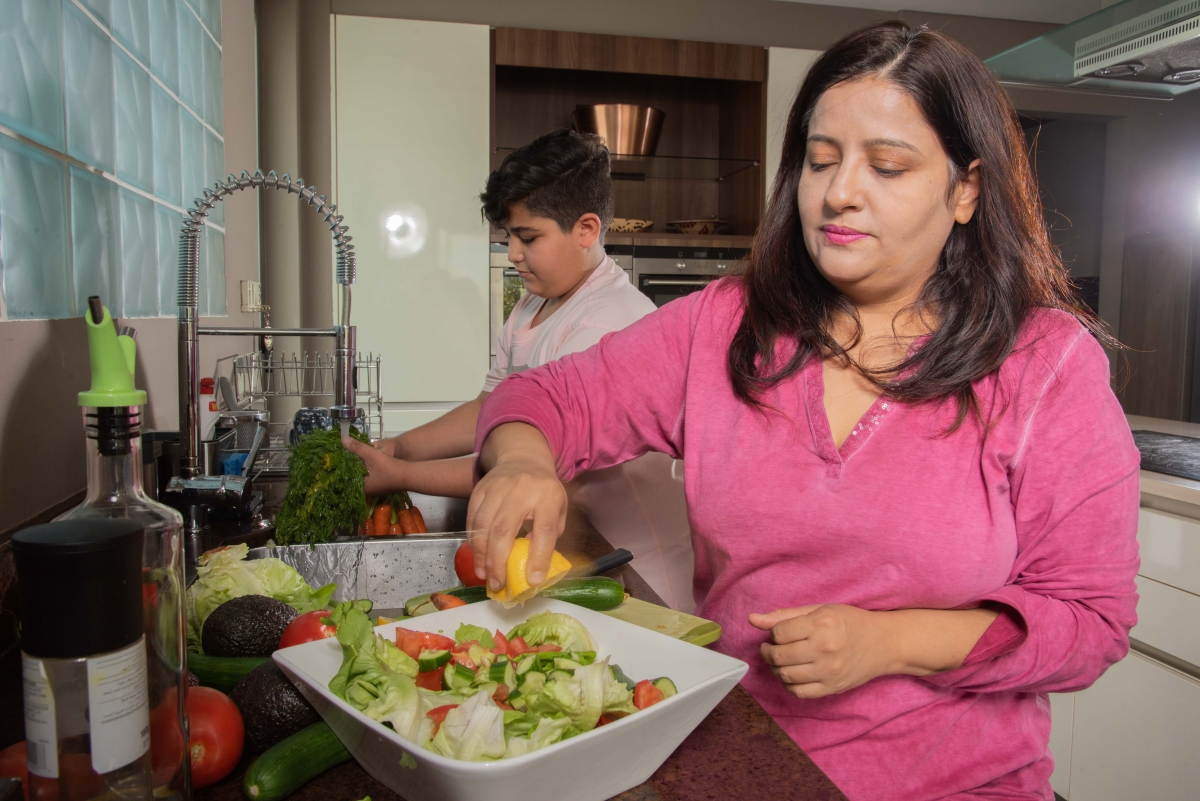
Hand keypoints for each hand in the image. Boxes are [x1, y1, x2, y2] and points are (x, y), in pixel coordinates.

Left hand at [342, 436, 406, 495]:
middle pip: (352, 479)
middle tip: (341, 458)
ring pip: (360, 478)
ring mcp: (373, 490)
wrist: (408, 475)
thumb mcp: (371, 454)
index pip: (345, 479)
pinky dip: (364, 472)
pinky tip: (363, 464)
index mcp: (361, 487)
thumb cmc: (389, 466)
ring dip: (356, 469)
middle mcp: (366, 491)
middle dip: (348, 468)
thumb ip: (357, 447)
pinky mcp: (379, 486)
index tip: (336, 461)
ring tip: (350, 459)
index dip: (340, 470)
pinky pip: (367, 479)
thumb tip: (342, 440)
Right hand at [467, 445, 566, 590]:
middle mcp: (521, 490)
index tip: (534, 581)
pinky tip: (477, 556)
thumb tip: (535, 566)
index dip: (539, 558)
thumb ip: (550, 535)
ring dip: (481, 554)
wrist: (523, 458)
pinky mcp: (480, 489)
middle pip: (504, 529)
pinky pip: (472, 518)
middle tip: (498, 584)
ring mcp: (497, 488)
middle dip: (498, 562)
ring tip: (484, 575)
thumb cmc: (544, 491)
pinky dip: (473, 541)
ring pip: (483, 525)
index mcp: (547, 497)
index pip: (545, 531)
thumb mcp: (558, 509)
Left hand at [748, 605, 897, 698]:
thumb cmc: (850, 622)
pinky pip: (799, 692)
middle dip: (768, 652)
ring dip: (776, 668)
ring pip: (785, 675)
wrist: (884, 643)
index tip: (779, 633)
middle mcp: (825, 648)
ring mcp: (829, 671)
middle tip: (771, 648)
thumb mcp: (820, 610)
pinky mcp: (832, 688)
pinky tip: (792, 674)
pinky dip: (789, 684)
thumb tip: (752, 619)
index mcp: (821, 624)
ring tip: (781, 660)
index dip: (773, 633)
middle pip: (779, 656)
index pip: (779, 633)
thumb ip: (785, 615)